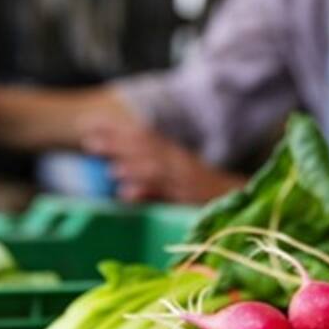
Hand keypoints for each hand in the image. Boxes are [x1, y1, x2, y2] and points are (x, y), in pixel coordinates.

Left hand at [80, 116, 245, 203]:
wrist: (241, 203)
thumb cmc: (207, 197)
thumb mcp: (179, 182)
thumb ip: (152, 182)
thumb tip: (120, 188)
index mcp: (174, 156)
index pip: (142, 137)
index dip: (117, 130)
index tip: (89, 124)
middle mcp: (178, 163)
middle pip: (145, 148)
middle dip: (116, 142)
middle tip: (87, 137)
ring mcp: (184, 180)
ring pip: (154, 167)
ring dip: (130, 164)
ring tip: (107, 165)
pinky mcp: (190, 199)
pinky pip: (167, 194)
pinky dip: (147, 191)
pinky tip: (126, 194)